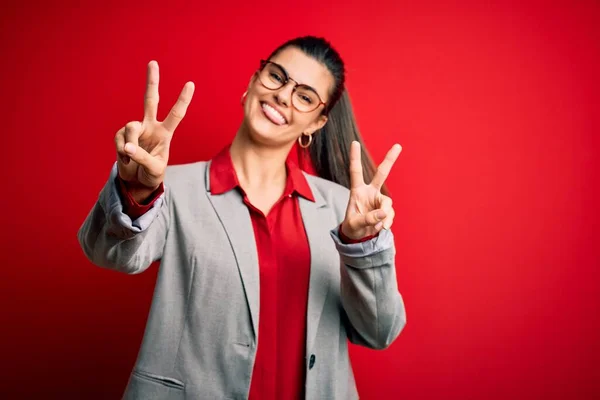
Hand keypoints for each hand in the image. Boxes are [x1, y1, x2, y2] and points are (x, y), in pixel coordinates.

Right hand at [115, 61, 194, 196]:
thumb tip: (127, 147)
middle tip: (153, 62)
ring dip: (130, 144)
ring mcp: (136, 130)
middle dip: (151, 81)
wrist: (137, 182)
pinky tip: (126, 160)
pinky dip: (121, 152)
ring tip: (131, 157)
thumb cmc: (152, 174)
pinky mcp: (122, 136)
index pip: (176, 114)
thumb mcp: (154, 169)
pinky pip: (119, 140)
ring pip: (130, 127)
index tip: (190, 84)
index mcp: (165, 133)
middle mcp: (151, 127)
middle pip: (151, 100)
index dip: (182, 100)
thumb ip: (142, 157)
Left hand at [340, 141, 401, 239]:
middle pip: (381, 174)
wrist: (359, 237)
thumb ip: (368, 219)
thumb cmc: (352, 227)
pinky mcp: (386, 210)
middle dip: (389, 160)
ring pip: (387, 202)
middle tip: (398, 145)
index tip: (354, 142)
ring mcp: (379, 200)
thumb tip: (383, 213)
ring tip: (379, 225)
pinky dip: (387, 221)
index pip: (356, 172)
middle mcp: (370, 192)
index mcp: (357, 191)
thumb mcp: (355, 224)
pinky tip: (382, 227)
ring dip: (385, 214)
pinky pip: (390, 214)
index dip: (355, 157)